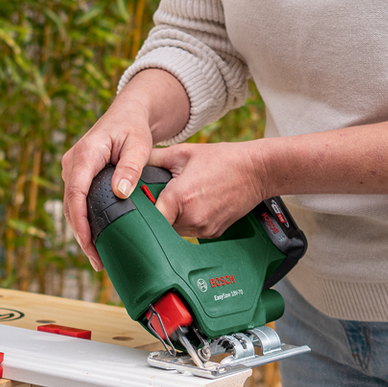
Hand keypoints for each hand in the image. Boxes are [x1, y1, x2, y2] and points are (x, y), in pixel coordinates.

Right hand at [60, 104, 155, 271]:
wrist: (128, 114)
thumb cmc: (133, 127)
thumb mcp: (139, 144)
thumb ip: (131, 167)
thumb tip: (121, 192)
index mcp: (85, 153)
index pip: (76, 193)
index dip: (80, 222)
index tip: (89, 243)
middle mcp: (72, 162)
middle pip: (72, 205)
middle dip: (82, 235)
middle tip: (98, 261)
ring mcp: (73, 169)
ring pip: (73, 206)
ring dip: (83, 231)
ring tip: (98, 257)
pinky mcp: (78, 175)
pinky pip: (78, 201)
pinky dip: (86, 221)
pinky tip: (98, 239)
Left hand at [147, 141, 269, 238]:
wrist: (256, 171)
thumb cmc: (221, 159)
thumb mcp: (183, 152)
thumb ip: (154, 158)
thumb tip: (131, 163)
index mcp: (179, 198)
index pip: (149, 218)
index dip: (141, 213)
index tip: (138, 206)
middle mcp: (191, 218)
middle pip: (160, 226)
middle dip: (157, 213)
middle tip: (160, 198)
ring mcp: (203, 228)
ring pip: (175, 231)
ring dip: (172, 219)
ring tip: (181, 199)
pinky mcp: (213, 233)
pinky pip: (191, 232)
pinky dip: (188, 221)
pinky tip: (196, 205)